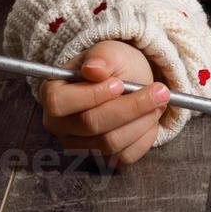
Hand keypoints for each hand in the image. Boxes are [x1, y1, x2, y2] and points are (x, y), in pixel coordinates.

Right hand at [41, 39, 169, 167]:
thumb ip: (101, 57)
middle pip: (90, 124)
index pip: (59, 102)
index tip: (119, 84)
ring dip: (141, 121)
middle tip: (159, 91)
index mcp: (51, 93)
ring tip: (159, 101)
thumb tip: (93, 69)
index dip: (91, 95)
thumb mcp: (109, 52)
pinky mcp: (100, 159)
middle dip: (130, 107)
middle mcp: (59, 124)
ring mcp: (78, 145)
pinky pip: (124, 157)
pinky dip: (144, 137)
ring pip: (110, 144)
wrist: (126, 82)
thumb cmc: (112, 66)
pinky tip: (151, 118)